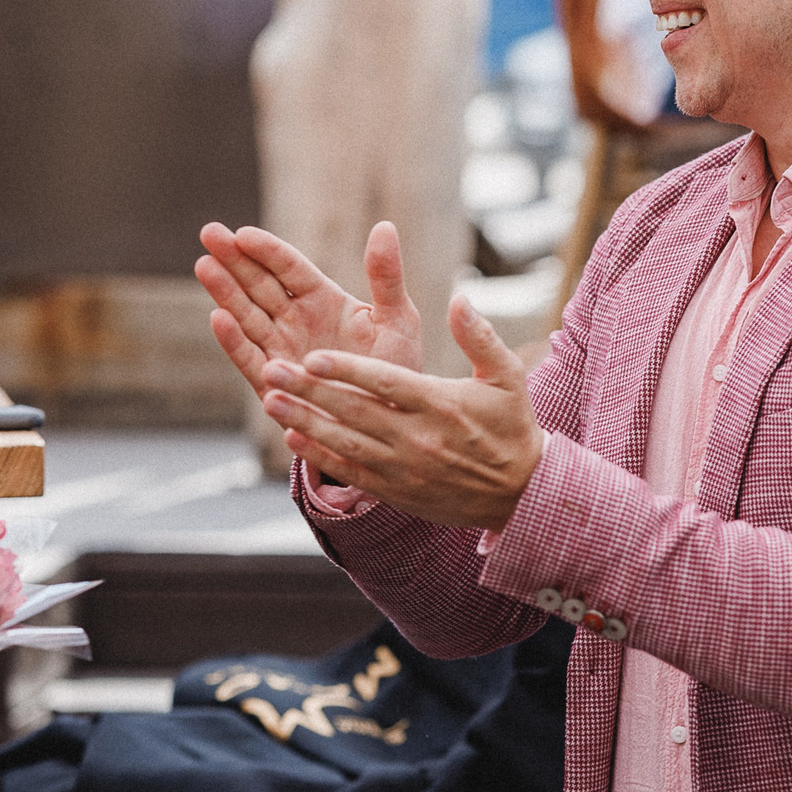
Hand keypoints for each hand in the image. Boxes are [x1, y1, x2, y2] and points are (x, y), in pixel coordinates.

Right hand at [197, 219, 421, 400]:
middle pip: (259, 285)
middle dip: (233, 260)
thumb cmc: (396, 371)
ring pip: (248, 316)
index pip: (290, 268)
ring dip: (225, 292)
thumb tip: (385, 226)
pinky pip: (251, 359)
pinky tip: (218, 318)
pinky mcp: (274, 384)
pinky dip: (234, 341)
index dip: (267, 250)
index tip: (243, 233)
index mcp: (324, 300)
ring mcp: (281, 351)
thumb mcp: (398, 320)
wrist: (389, 427)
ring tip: (204, 265)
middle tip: (208, 233)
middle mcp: (296, 321)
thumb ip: (387, 277)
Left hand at [257, 296, 544, 530]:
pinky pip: (351, 472)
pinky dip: (319, 456)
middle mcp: (418, 438)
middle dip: (311, 390)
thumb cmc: (510, 425)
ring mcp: (404, 468)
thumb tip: (460, 298)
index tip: (313, 355)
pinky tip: (291, 437)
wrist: (521, 493)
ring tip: (270, 400)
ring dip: (305, 421)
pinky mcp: (396, 491)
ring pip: (345, 442)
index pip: (386, 383)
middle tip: (274, 370)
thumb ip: (480, 337)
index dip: (348, 370)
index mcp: (441, 404)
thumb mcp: (506, 377)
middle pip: (356, 411)